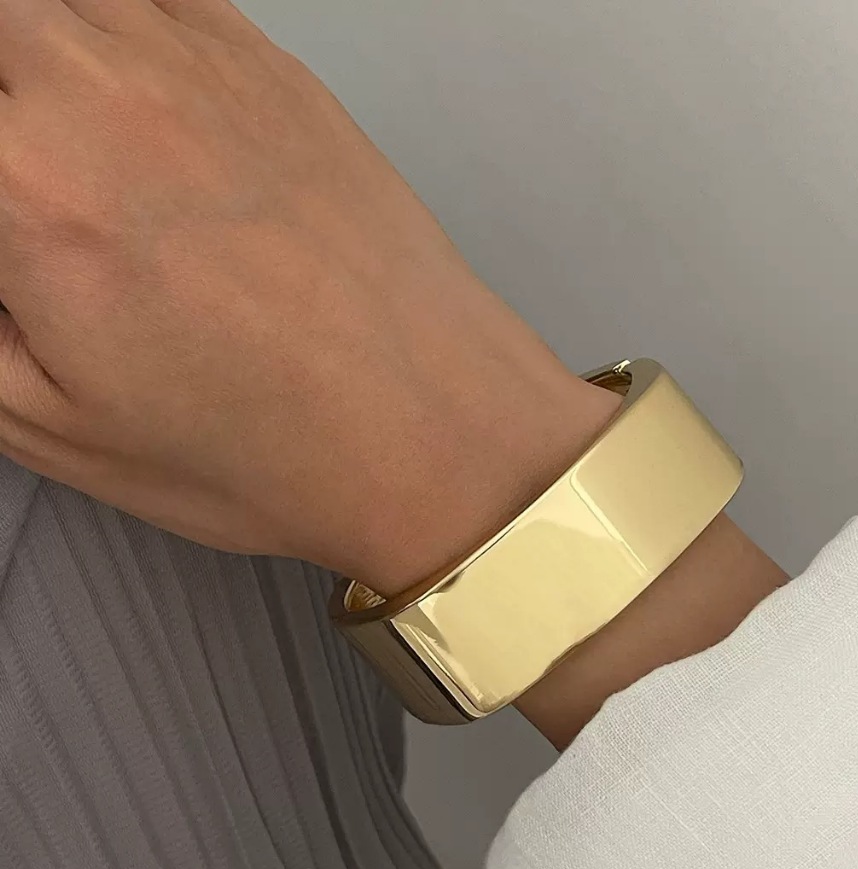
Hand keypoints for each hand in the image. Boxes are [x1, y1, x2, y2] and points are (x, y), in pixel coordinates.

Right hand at [0, 0, 617, 591]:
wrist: (426, 426)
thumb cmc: (277, 446)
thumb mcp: (56, 429)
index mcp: (22, 186)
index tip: (15, 247)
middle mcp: (101, 93)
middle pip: (0, 40)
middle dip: (2, 115)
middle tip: (30, 193)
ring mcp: (196, 66)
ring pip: (69, 9)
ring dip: (45, 63)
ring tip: (73, 149)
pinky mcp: (271, 69)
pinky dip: (121, 30)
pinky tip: (131, 98)